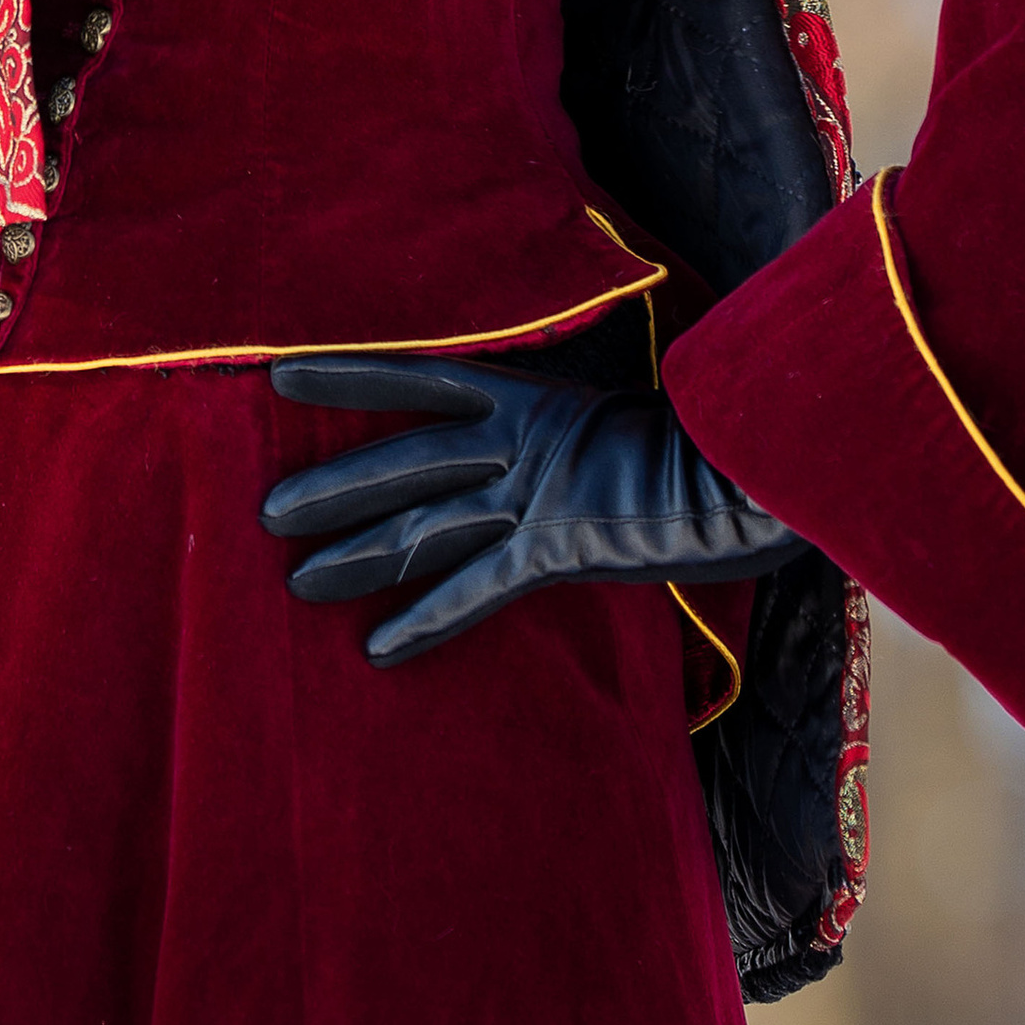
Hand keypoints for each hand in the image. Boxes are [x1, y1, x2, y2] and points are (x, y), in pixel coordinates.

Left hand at [260, 355, 805, 665]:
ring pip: (425, 524)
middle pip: (403, 462)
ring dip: (358, 555)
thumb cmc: (704, 444)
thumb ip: (573, 432)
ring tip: (297, 581)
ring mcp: (535, 494)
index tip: (283, 375)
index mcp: (531, 398)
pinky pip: (477, 590)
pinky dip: (426, 619)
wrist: (758, 467)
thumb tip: (554, 445)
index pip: (419, 378)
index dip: (351, 376)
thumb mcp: (622, 418)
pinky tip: (378, 649)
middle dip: (333, 487)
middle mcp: (520, 442)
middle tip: (265, 513)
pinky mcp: (557, 548)